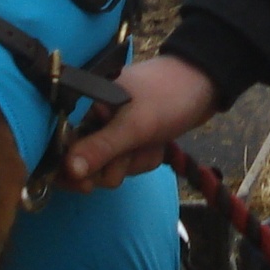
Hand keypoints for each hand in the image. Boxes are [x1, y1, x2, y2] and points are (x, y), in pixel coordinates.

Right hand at [60, 55, 217, 190]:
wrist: (207, 83)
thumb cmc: (169, 96)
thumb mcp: (135, 125)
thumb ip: (101, 148)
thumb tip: (67, 169)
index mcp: (87, 105)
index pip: (62, 145)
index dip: (70, 169)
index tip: (85, 185)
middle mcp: (95, 118)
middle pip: (86, 164)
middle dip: (113, 166)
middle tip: (131, 154)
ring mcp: (114, 130)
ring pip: (110, 168)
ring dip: (133, 162)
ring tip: (150, 142)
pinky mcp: (131, 139)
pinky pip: (128, 164)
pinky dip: (143, 159)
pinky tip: (157, 145)